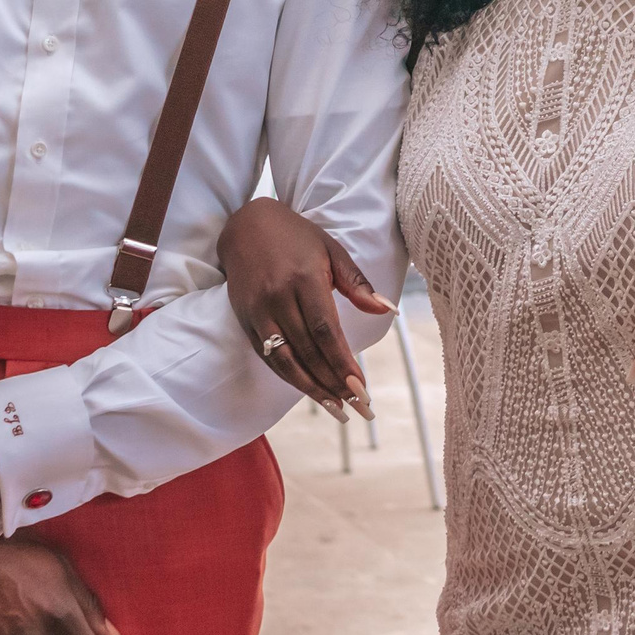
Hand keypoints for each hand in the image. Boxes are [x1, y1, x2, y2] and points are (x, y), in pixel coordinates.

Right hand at [218, 197, 390, 420]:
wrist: (245, 226)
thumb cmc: (297, 237)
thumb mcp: (332, 250)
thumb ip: (358, 283)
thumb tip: (388, 310)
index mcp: (304, 278)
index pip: (326, 331)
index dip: (342, 362)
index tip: (360, 387)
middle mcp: (278, 297)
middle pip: (308, 351)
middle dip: (333, 383)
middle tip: (357, 407)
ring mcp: (258, 311)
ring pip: (285, 360)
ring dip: (311, 388)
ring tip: (336, 409)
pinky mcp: (245, 320)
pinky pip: (268, 356)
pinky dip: (289, 376)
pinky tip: (309, 390)